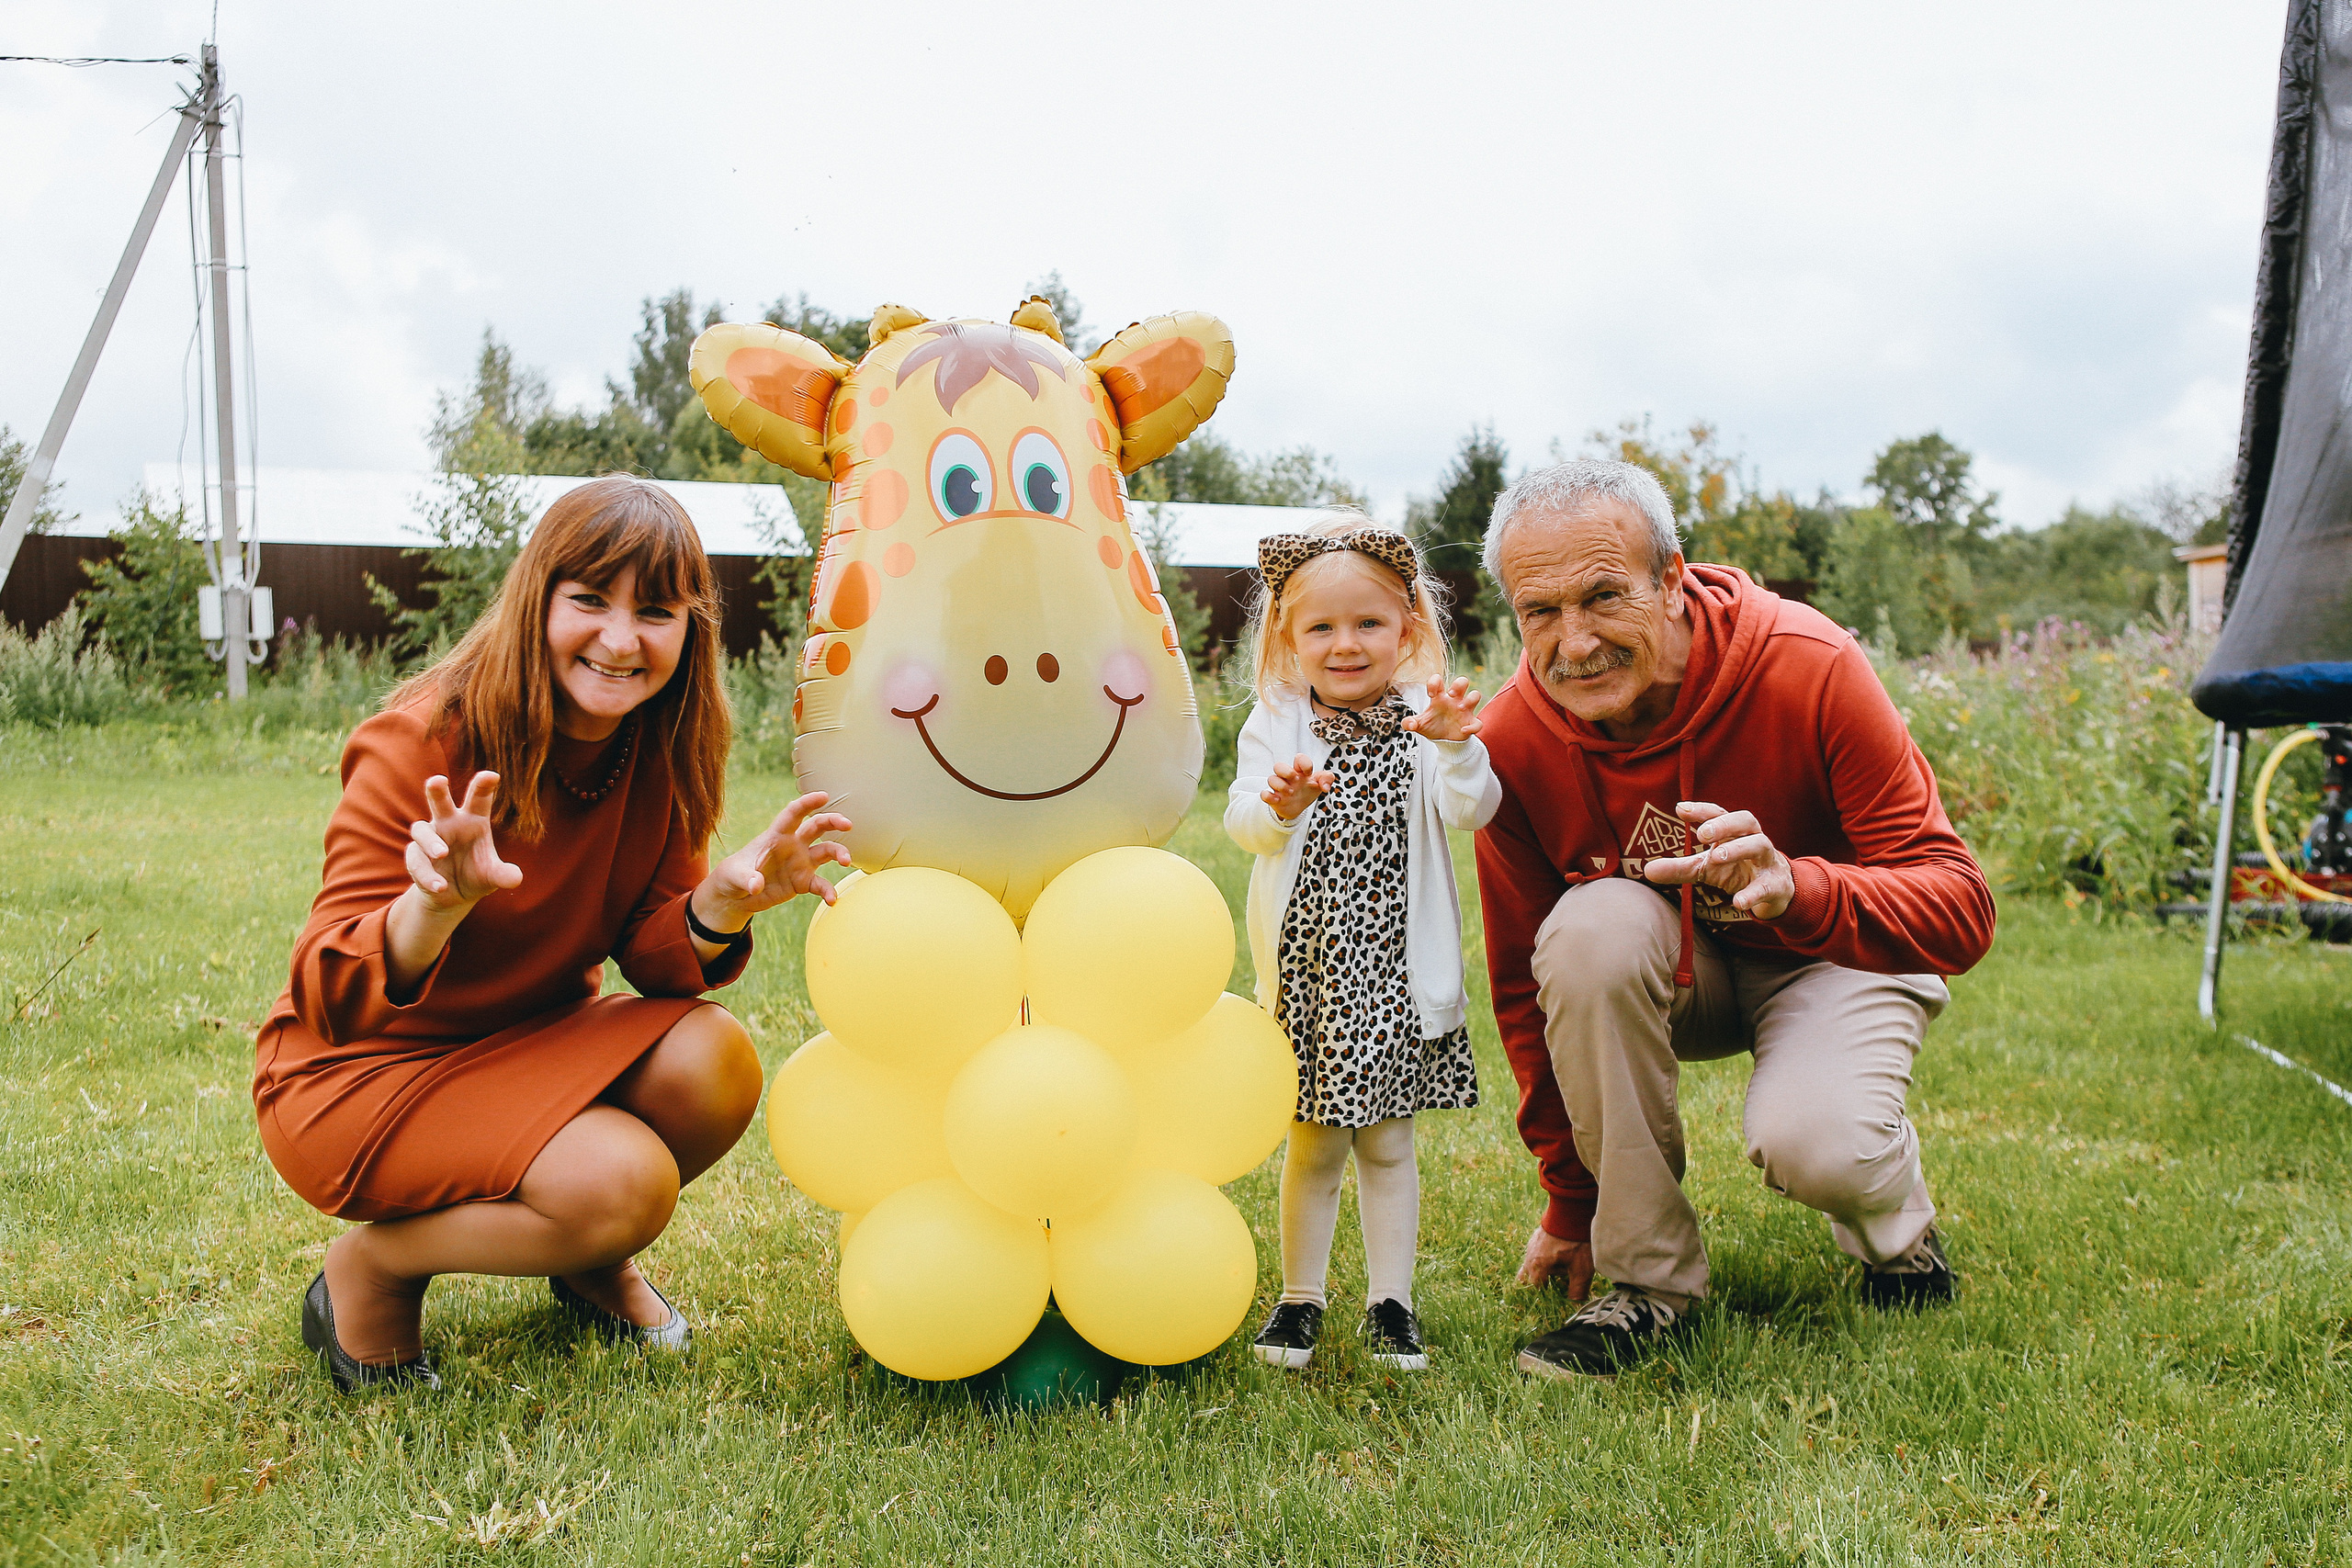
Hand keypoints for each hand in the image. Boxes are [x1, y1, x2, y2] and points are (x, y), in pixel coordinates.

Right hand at [406, 773, 523, 911]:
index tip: (492, 775)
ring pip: (421, 830)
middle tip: (438, 780)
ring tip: (443, 853)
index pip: (479, 799)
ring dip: (431, 841)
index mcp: (474, 820)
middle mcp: (450, 823)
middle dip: (438, 790)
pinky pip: (416, 861)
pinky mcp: (415, 857)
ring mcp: (430, 838)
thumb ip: (503, 875)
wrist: (453, 896)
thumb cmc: (476, 875)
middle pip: (440, 802)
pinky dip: (427, 874)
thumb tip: (516, 879)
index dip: (484, 786)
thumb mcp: (492, 876)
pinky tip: (440, 886)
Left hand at [694, 791, 853, 931]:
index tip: (823, 796)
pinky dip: (828, 891)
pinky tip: (832, 900)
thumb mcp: (734, 876)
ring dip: (839, 853)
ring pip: (826, 851)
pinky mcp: (803, 882)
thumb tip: (756, 885)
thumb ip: (746, 878)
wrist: (737, 896)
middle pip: (817, 826)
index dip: (808, 803)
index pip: (793, 814)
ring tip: (846, 861)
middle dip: (833, 822)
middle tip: (847, 824)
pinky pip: (821, 884)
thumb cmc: (733, 876)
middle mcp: (793, 845)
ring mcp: (800, 863)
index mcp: (776, 836)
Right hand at [1261, 753, 1333, 822]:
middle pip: (1279, 765)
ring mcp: (1279, 787)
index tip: (1308, 773)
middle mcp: (1288, 777)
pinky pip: (1264, 794)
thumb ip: (1327, 779)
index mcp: (1299, 771)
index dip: (1304, 763)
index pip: (1299, 759)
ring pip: (1271, 779)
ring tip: (1291, 793)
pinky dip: (1269, 796)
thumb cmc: (1307, 791)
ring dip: (1281, 786)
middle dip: (1287, 772)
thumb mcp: (1320, 784)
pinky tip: (1278, 800)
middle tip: (1296, 780)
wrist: (1298, 808)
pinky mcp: (1273, 798)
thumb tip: (1325, 786)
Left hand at [1403, 675, 1484, 742]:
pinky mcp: (1470, 723)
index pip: (1438, 681)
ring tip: (1460, 708)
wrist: (1443, 741)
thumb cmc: (1433, 727)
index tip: (1431, 694)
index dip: (1435, 682)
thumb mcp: (1419, 724)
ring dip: (1470, 699)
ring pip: (1475, 695)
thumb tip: (1408, 724)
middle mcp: (1454, 701)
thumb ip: (1410, 723)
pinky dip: (1472, 726)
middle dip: (1459, 684)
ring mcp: (1464, 711)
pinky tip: (1463, 730)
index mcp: (1440, 698)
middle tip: (1451, 694)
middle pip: (1462, 681)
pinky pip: (1477, 723)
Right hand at [1517, 1225, 1593, 1299]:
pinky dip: (1542, 1262)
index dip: (1543, 1300)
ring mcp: (1531, 1246)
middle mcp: (1529, 1258)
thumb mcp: (1581, 1269)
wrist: (1572, 1210)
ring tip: (1556, 1277)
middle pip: (1526, 1280)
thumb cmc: (1576, 1241)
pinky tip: (1556, 1260)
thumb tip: (1575, 1305)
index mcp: (1537, 1267)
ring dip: (1539, 1274)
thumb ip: (1577, 1290)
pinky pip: (1534, 1254)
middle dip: (1535, 1289)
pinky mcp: (1536, 1237)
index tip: (1550, 1305)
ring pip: (1529, 1267)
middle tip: (1547, 1295)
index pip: (1534, 1291)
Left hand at [1639, 801, 1795, 919]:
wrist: (1775, 891)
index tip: (1680, 809)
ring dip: (1739, 848)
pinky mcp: (1775, 884)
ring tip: (1716, 856)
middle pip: (1745, 820)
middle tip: (1701, 834)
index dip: (1702, 810)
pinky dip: (1753, 893)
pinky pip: (1766, 886)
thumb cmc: (1736, 871)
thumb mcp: (1705, 868)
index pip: (1719, 813)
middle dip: (1723, 824)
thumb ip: (1679, 867)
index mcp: (1734, 832)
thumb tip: (1646, 870)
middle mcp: (1753, 839)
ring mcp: (1767, 861)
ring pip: (1760, 844)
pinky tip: (1738, 902)